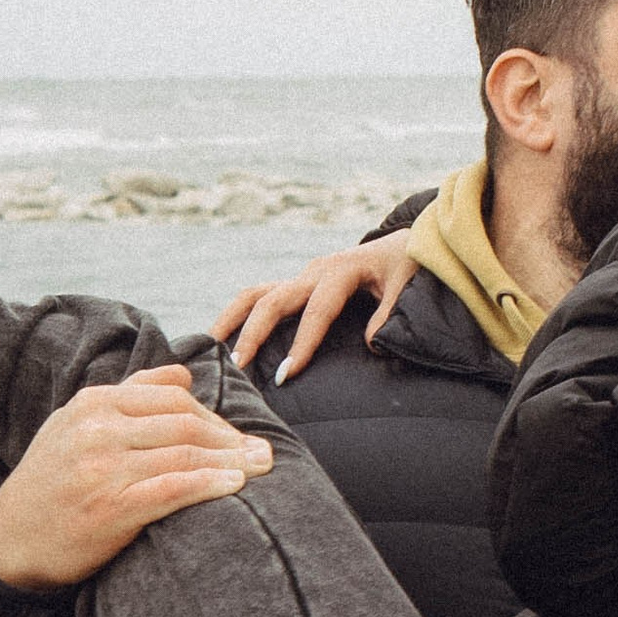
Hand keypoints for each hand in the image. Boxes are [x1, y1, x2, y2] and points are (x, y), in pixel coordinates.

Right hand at [0, 365, 275, 590]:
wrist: (8, 541)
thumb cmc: (52, 482)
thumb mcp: (76, 425)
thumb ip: (129, 396)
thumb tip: (184, 375)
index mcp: (92, 403)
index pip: (171, 397)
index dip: (212, 415)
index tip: (235, 435)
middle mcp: (98, 429)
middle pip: (184, 423)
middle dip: (230, 438)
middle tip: (262, 451)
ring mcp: (103, 468)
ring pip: (185, 453)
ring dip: (232, 460)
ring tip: (261, 467)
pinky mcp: (110, 508)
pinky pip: (173, 488)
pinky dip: (210, 484)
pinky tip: (235, 486)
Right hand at [214, 232, 416, 375]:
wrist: (404, 241)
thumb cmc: (405, 264)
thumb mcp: (406, 283)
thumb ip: (390, 313)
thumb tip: (371, 345)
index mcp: (340, 271)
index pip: (317, 312)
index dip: (302, 344)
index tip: (285, 375)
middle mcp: (314, 272)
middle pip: (274, 300)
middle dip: (253, 335)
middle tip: (237, 369)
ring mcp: (302, 277)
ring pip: (255, 294)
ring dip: (231, 320)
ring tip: (211, 349)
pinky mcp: (297, 284)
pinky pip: (261, 297)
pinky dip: (239, 316)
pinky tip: (223, 340)